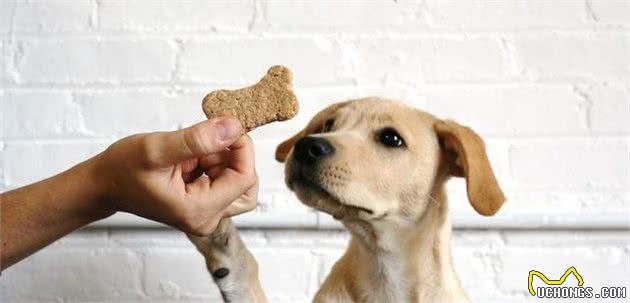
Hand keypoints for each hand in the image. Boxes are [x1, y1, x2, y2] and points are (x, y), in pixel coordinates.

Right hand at [94, 117, 257, 235]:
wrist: (104, 184)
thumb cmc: (122, 169)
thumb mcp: (157, 149)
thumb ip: (197, 139)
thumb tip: (233, 127)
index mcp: (198, 210)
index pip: (244, 178)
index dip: (242, 149)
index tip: (226, 126)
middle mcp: (206, 218)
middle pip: (247, 185)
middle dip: (234, 157)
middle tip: (210, 139)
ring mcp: (204, 213)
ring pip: (237, 182)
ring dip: (223, 160)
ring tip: (193, 151)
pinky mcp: (202, 204)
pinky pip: (223, 181)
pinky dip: (213, 163)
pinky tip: (190, 157)